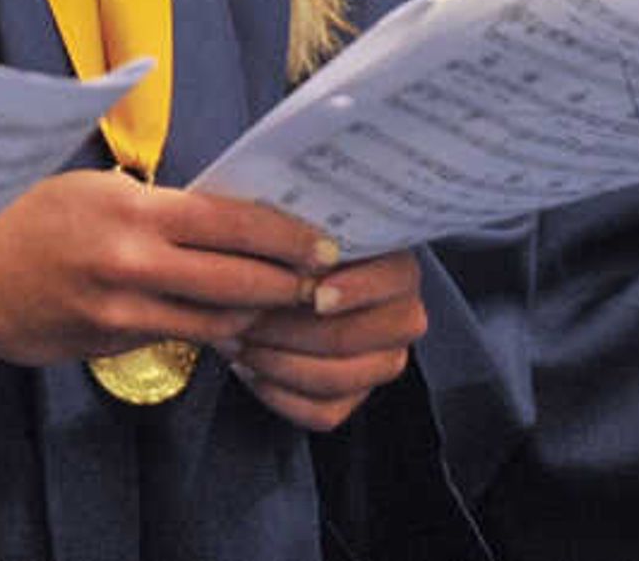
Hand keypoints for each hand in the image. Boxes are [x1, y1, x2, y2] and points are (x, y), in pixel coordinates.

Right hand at [0, 172, 325, 367]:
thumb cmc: (18, 212)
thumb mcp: (88, 186)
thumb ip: (150, 204)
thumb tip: (212, 217)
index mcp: (132, 212)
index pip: (233, 224)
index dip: (286, 237)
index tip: (323, 244)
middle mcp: (133, 266)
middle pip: (239, 283)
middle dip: (289, 286)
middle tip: (321, 284)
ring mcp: (119, 316)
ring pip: (214, 324)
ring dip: (252, 318)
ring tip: (280, 307)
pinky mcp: (106, 348)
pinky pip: (171, 340)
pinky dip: (202, 332)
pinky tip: (219, 323)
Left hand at [230, 246, 425, 431]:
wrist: (289, 284)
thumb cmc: (294, 250)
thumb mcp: (302, 226)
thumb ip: (302, 233)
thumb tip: (284, 245)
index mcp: (398, 270)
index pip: (390, 282)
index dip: (354, 290)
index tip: (315, 295)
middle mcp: (401, 319)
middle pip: (350, 336)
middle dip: (288, 330)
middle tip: (244, 316)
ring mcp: (382, 363)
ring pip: (333, 378)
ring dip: (275, 361)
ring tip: (237, 340)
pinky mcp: (356, 398)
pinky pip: (321, 412)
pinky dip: (278, 393)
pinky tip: (249, 370)